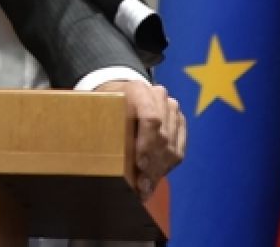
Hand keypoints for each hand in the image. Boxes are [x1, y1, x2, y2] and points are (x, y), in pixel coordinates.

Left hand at [95, 80, 185, 198]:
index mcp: (138, 90)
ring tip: (144, 190)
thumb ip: (102, 129)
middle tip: (140, 187)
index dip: (147, 144)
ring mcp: (172, 109)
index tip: (139, 165)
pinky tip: (152, 181)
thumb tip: (99, 160)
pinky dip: (166, 168)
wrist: (122, 94)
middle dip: (152, 166)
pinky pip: (179, 150)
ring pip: (173, 147)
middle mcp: (160, 97)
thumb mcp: (100, 111)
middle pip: (163, 136)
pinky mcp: (180, 123)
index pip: (151, 119)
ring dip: (158, 172)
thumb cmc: (107, 107)